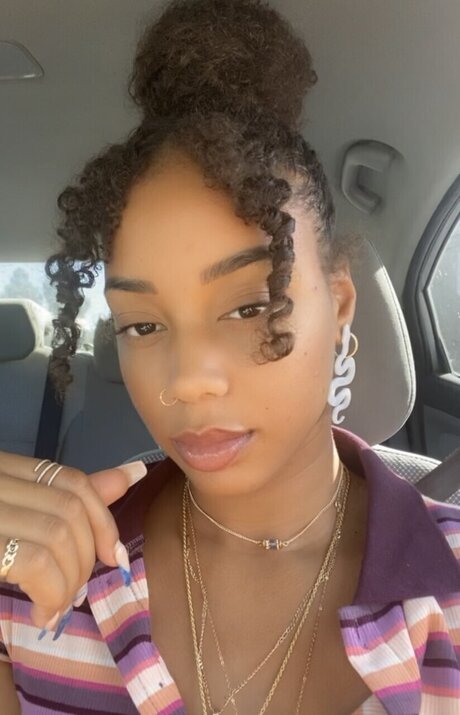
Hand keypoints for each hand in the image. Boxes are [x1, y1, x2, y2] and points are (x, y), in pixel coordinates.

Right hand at [0, 451, 146, 630]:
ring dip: (69, 580)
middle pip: (70, 507)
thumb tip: (132, 472)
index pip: (69, 479)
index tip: (114, 554)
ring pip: (57, 534)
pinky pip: (36, 560)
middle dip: (88, 555)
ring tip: (55, 606)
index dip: (102, 517)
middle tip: (74, 591)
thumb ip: (67, 498)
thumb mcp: (17, 517)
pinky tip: (42, 612)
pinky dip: (51, 592)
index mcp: (1, 472)